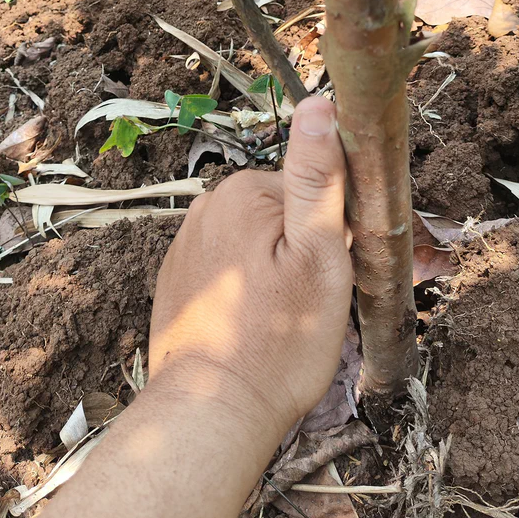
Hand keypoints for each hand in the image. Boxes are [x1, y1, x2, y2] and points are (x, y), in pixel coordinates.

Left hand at [149, 96, 352, 443]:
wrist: (212, 413)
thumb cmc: (278, 339)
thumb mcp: (317, 255)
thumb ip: (318, 177)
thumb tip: (321, 104)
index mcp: (241, 192)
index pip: (310, 190)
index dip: (335, 230)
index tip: (340, 270)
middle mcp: (205, 208)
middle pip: (282, 214)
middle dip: (306, 249)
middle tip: (316, 303)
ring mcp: (186, 246)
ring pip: (257, 243)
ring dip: (278, 269)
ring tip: (287, 321)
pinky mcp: (178, 281)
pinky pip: (230, 268)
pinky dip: (249, 289)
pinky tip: (257, 326)